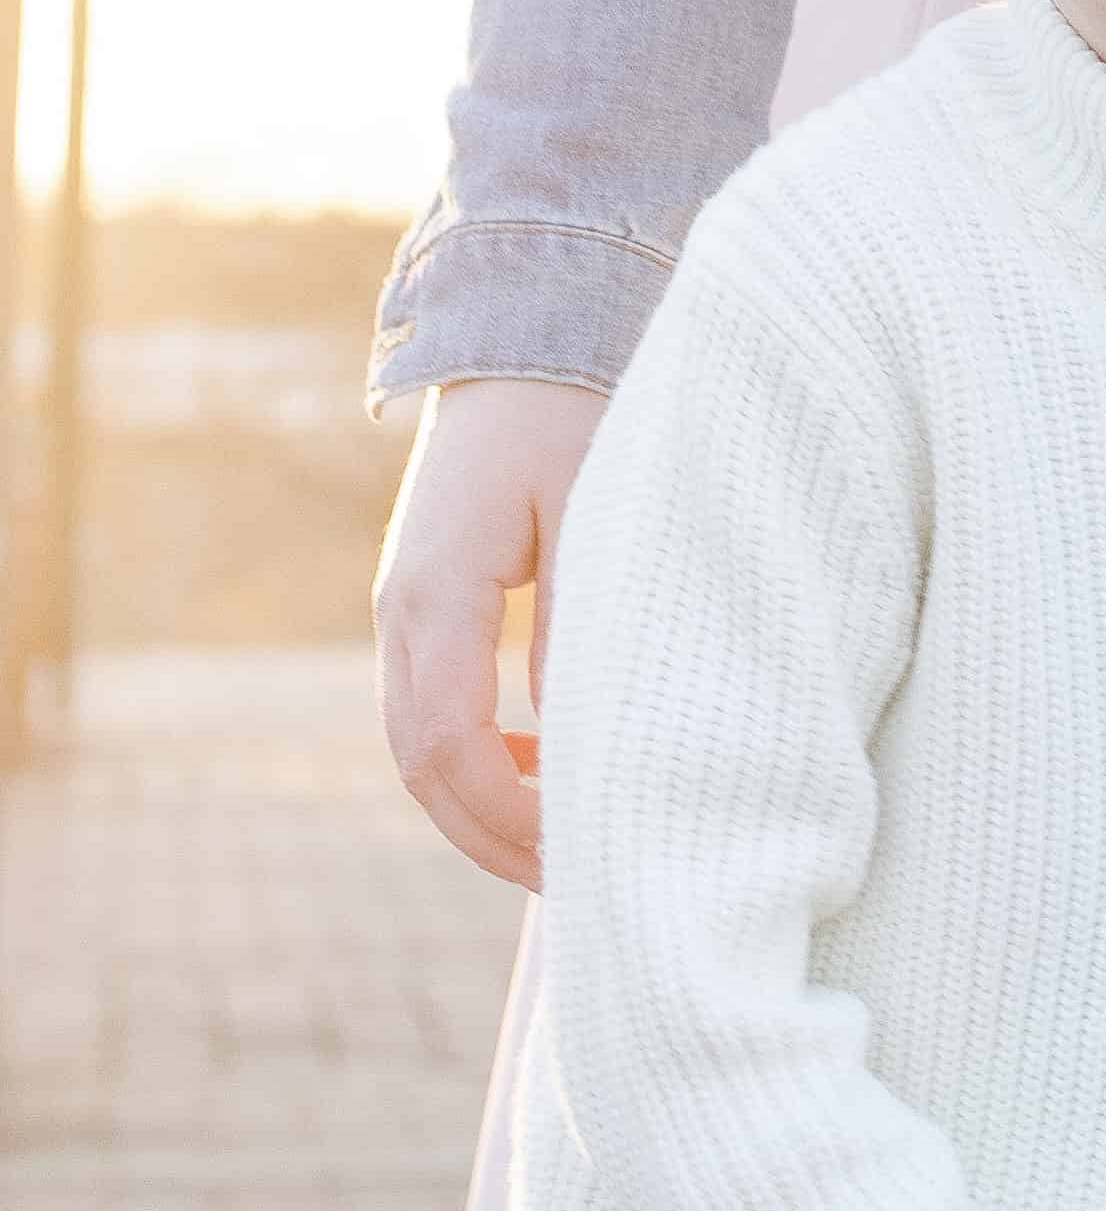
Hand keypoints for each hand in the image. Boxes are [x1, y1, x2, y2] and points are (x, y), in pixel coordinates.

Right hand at [373, 375, 608, 889]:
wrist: (526, 326)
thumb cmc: (575, 407)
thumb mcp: (597, 510)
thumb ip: (584, 624)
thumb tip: (584, 742)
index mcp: (436, 593)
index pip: (447, 743)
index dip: (502, 816)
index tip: (571, 861)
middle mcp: (404, 608)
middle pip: (420, 761)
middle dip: (489, 833)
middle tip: (575, 884)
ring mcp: (408, 604)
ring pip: (420, 740)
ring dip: (483, 801)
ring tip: (564, 842)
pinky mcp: (433, 597)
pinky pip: (437, 703)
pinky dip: (483, 754)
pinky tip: (547, 762)